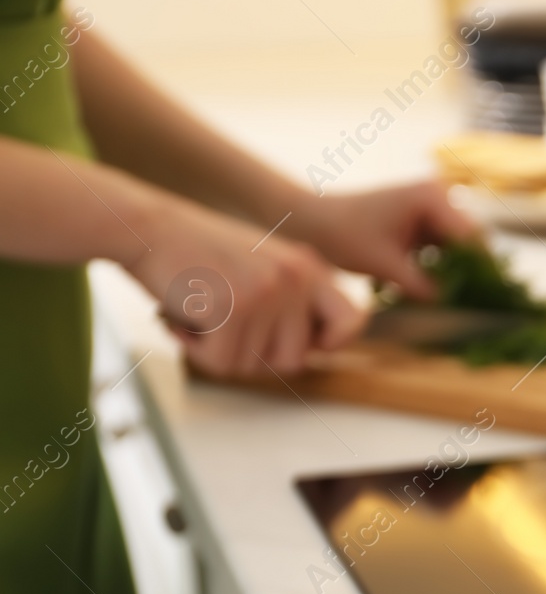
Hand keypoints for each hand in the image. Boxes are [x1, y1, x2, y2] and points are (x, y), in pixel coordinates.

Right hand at [126, 198, 361, 378]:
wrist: (145, 227)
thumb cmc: (198, 255)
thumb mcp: (263, 265)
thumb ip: (294, 301)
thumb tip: (321, 351)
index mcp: (309, 267)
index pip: (352, 321)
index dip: (332, 344)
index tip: (309, 346)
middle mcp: (296, 278)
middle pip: (295, 360)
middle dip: (256, 355)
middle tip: (226, 326)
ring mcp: (267, 292)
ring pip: (254, 366)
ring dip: (222, 352)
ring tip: (203, 314)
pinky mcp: (234, 307)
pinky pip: (221, 363)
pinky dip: (196, 352)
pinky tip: (184, 321)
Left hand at [286, 181, 478, 300]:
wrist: (313, 221)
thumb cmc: (344, 236)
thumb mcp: (386, 266)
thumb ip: (422, 286)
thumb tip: (450, 304)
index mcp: (432, 199)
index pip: (472, 238)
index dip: (479, 270)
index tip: (480, 298)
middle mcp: (437, 196)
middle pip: (469, 241)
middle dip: (467, 271)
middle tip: (465, 302)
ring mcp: (430, 207)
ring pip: (458, 246)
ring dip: (454, 271)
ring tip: (449, 297)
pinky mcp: (422, 219)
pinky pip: (443, 246)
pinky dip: (439, 266)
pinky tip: (432, 287)